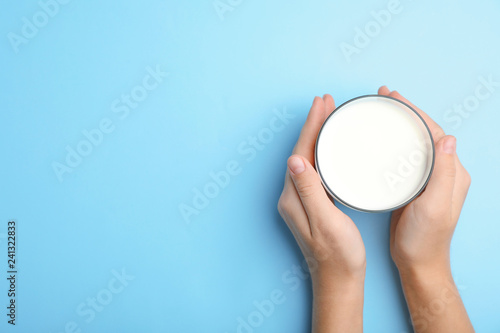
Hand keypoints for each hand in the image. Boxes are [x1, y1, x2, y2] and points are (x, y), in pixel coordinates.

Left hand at [277, 95, 364, 332]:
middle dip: (313, 125)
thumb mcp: (325, 221)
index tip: (321, 104)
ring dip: (317, 136)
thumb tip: (294, 159)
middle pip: (302, 151)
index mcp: (294, 197)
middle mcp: (293, 195)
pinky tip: (331, 148)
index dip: (311, 127)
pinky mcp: (312, 204)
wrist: (338, 279)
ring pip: (308, 159)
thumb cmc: (337, 254)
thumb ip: (310, 190)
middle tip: (326, 102)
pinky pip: (315, 169)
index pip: (301, 152)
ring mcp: (301, 199)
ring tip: (328, 117)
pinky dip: (322, 152)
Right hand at [379, 86, 473, 331]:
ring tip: (381, 111)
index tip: (396, 97)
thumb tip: (448, 137)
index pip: (435, 132)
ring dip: (399, 124)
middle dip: (406, 112)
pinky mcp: (412, 187)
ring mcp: (427, 179)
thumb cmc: (425, 238)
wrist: (417, 262)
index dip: (416, 112)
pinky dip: (393, 143)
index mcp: (452, 173)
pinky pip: (404, 157)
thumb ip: (442, 173)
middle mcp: (442, 172)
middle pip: (424, 132)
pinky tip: (380, 140)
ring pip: (413, 142)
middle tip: (385, 96)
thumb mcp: (435, 206)